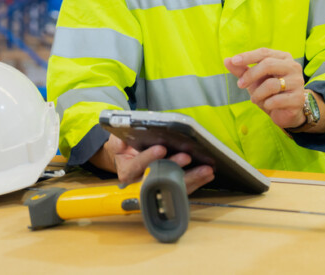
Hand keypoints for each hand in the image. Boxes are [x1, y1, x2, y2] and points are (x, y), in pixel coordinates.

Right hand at [93, 134, 214, 193]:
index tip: (161, 148)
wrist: (127, 161)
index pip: (137, 166)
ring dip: (191, 178)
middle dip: (174, 169)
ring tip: (206, 169)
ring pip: (173, 187)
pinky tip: (207, 174)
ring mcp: (156, 188)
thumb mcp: (116, 141)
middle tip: (187, 157)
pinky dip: (197, 182)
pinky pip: (182, 189)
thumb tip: (125, 136)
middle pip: (159, 180)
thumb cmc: (125, 149)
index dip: (149, 157)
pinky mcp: (168, 190)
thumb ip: (118, 139)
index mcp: (127, 171)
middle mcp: (141, 184)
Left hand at [225, 48, 305, 129]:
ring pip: (271, 84)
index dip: (248, 56)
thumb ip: (242, 70)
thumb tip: (226, 60)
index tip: (234, 61)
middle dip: (250, 75)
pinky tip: (268, 105)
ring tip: (255, 99)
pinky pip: (277, 100)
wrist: (285, 112)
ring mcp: (297, 82)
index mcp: (283, 57)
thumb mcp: (254, 80)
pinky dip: (267, 104)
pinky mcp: (298, 98)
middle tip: (240, 85)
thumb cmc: (269, 92)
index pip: (264, 52)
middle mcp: (293, 66)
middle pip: (268, 64)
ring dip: (258, 94)